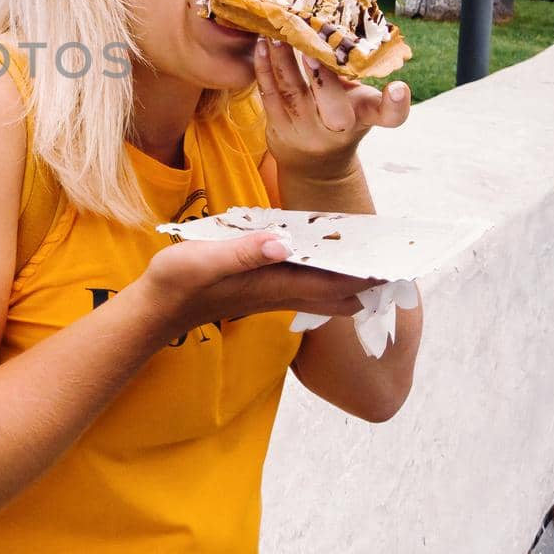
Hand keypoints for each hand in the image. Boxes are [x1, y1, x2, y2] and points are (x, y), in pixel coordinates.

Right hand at [142, 232, 379, 332]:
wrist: (157, 310)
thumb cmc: (176, 283)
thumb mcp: (202, 260)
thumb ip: (241, 252)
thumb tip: (282, 243)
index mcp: (271, 283)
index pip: (331, 283)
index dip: (364, 276)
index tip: (396, 264)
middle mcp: (278, 292)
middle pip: (337, 293)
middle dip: (367, 280)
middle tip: (394, 258)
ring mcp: (270, 294)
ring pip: (324, 291)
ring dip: (350, 277)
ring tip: (371, 255)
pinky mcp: (261, 290)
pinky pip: (306, 285)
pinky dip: (325, 274)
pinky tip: (326, 257)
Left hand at [253, 37, 409, 179]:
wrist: (313, 160)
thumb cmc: (340, 114)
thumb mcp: (356, 99)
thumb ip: (353, 70)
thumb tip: (336, 23)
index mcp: (365, 117)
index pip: (388, 116)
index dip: (395, 105)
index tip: (399, 88)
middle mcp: (339, 129)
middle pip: (334, 108)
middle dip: (322, 78)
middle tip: (310, 47)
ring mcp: (307, 132)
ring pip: (294, 94)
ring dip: (282, 61)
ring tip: (276, 34)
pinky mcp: (279, 129)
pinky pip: (270, 96)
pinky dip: (265, 69)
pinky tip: (261, 47)